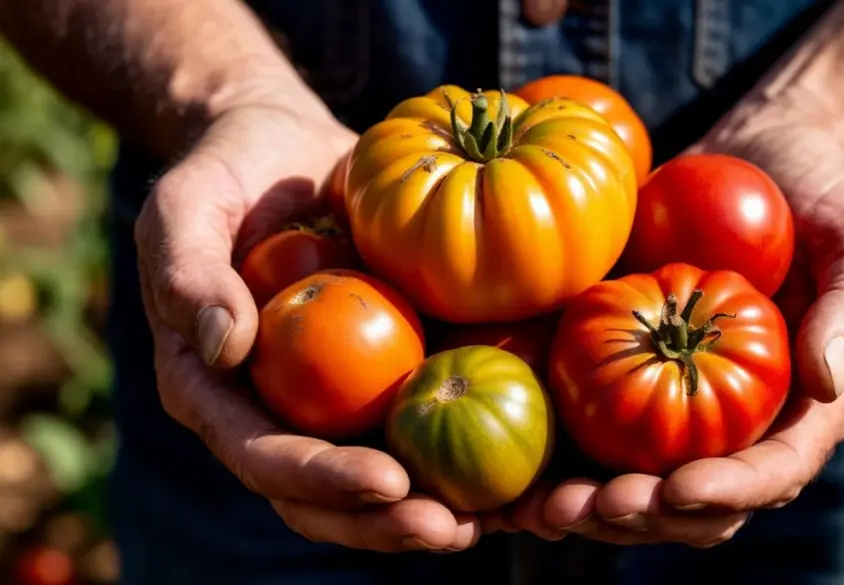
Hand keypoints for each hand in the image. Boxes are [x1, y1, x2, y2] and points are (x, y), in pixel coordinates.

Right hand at [133, 92, 480, 552]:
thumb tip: (223, 348)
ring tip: (504, 518)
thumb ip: (188, 275)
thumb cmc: (227, 172)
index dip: (322, 480)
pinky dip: (476, 447)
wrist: (288, 148)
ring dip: (440, 507)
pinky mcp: (392, 369)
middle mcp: (280, 411)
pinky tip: (528, 464)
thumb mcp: (186, 208)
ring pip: (387, 476)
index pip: (266, 457)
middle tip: (451, 529)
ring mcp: (339, 397)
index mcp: (221, 393)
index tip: (386, 482)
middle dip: (387, 523)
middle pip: (329, 495)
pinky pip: (433, 418)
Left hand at [512, 101, 843, 545]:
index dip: (726, 492)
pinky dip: (552, 459)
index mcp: (802, 410)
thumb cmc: (821, 198)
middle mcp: (738, 424)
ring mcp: (676, 407)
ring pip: (635, 484)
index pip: (771, 473)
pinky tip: (505, 471)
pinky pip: (590, 430)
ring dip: (587, 505)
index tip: (675, 487)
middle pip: (692, 502)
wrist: (757, 163)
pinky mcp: (625, 376)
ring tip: (536, 506)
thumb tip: (828, 381)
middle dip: (641, 515)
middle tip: (585, 507)